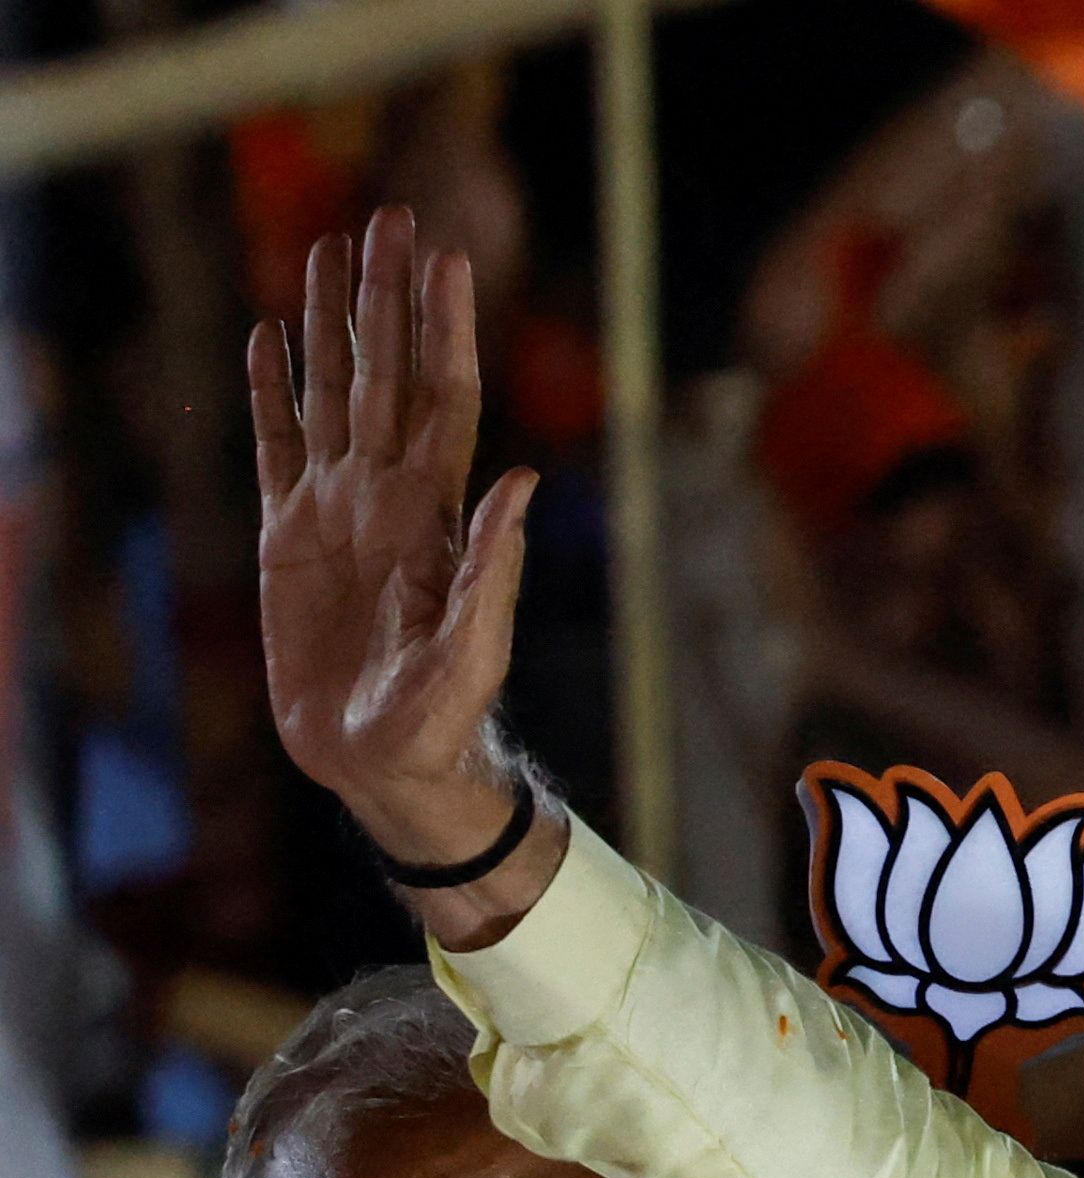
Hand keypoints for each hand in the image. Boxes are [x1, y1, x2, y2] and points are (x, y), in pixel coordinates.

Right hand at [252, 208, 537, 880]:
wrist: (387, 764)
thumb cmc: (443, 719)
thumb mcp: (475, 649)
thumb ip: (495, 568)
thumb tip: (527, 482)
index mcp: (435, 514)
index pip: (443, 398)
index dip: (444, 330)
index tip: (448, 260)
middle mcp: (388, 496)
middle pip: (386, 373)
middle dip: (388, 299)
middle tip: (390, 220)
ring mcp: (337, 510)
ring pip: (331, 393)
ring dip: (327, 324)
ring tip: (326, 251)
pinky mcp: (287, 538)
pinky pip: (276, 446)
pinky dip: (270, 391)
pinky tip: (268, 339)